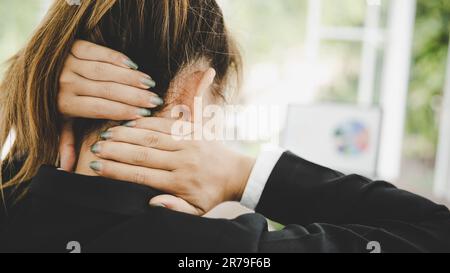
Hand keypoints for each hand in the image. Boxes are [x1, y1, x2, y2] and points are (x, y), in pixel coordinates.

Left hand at [58, 40, 162, 170]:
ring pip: (104, 71)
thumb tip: (66, 171)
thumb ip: (65, 144)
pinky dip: (116, 58)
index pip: (99, 108)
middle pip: (106, 90)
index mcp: (64, 104)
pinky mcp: (73, 47)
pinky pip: (98, 52)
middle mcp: (65, 82)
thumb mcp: (56, 123)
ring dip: (129, 77)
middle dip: (133, 95)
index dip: (123, 111)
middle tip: (154, 99)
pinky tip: (134, 65)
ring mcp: (68, 62)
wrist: (32, 71)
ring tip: (149, 83)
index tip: (144, 115)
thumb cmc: (50, 102)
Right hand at [88, 118, 255, 214]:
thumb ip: (175, 208)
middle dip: (115, 151)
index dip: (115, 171)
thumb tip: (152, 203)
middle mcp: (182, 160)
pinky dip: (146, 121)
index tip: (95, 167)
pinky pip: (166, 122)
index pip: (141, 175)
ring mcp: (188, 142)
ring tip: (105, 134)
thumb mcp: (196, 210)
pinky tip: (129, 122)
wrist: (235, 173)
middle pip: (142, 154)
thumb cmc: (210, 194)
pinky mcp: (193, 129)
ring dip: (127, 134)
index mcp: (180, 182)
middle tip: (94, 148)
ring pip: (151, 136)